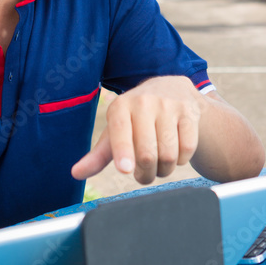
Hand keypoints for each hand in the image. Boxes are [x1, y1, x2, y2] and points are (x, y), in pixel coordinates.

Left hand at [71, 76, 202, 185]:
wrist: (172, 90)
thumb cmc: (136, 118)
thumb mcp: (115, 132)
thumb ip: (97, 155)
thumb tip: (75, 174)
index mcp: (120, 106)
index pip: (120, 131)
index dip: (123, 152)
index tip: (125, 169)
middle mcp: (143, 102)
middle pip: (147, 153)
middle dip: (145, 174)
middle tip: (144, 174)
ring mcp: (169, 105)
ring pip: (168, 155)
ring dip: (164, 170)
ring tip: (159, 165)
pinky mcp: (190, 112)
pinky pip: (187, 149)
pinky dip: (181, 160)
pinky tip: (175, 152)